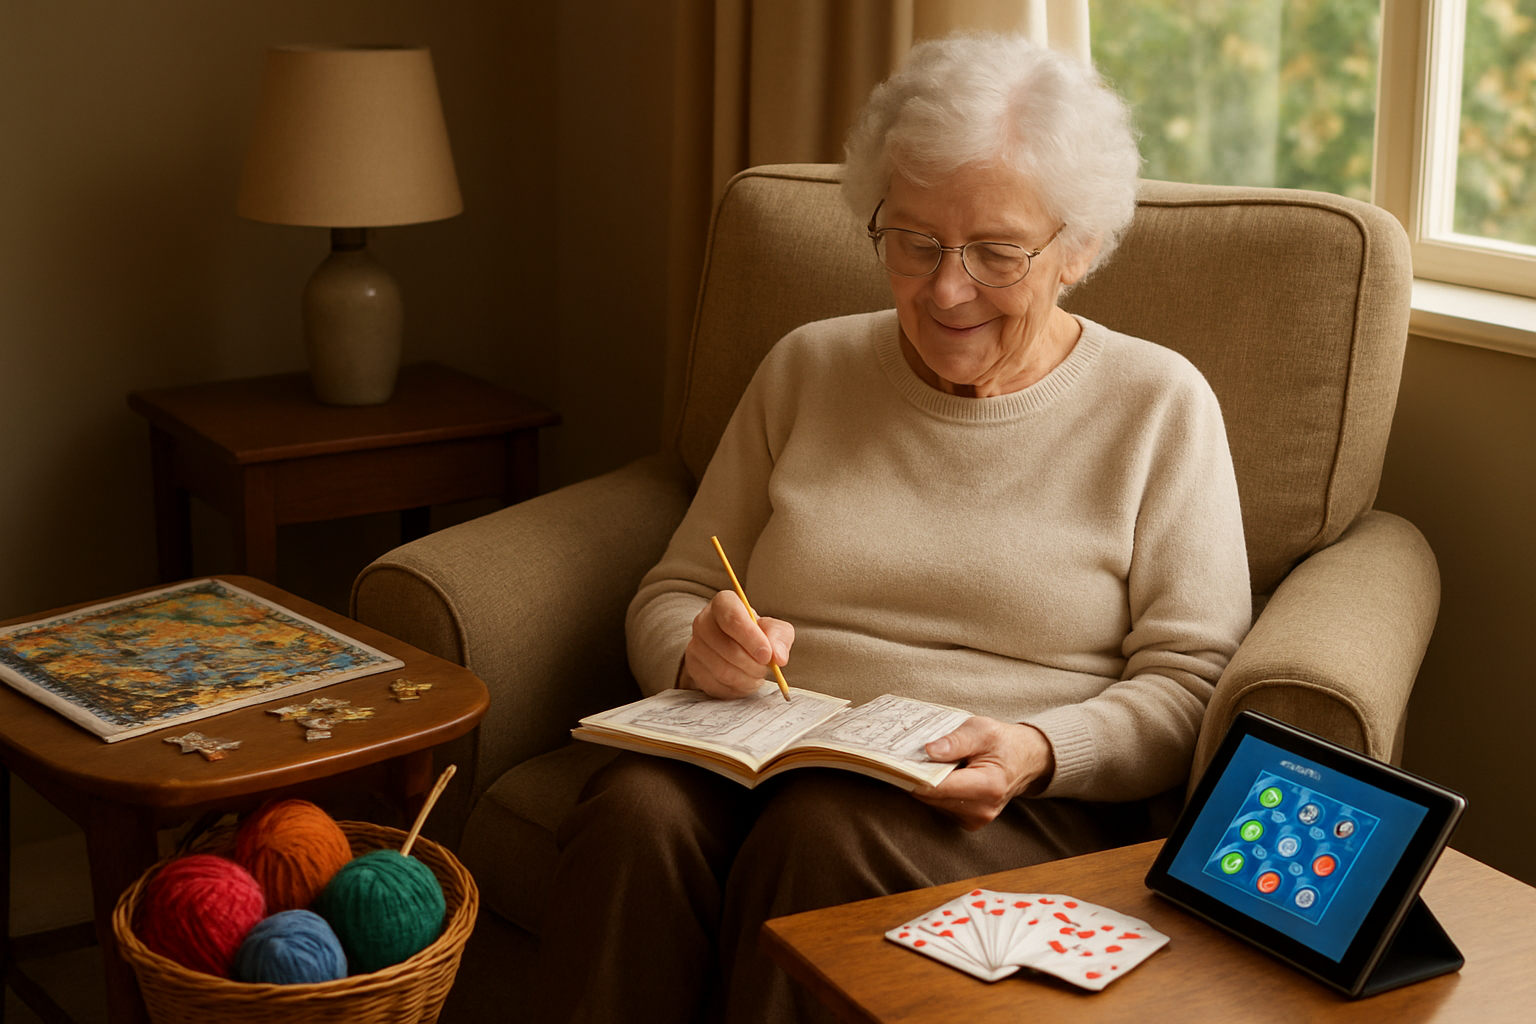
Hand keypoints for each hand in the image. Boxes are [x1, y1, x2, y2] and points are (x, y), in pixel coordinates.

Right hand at [678, 590, 794, 699]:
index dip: (751, 639)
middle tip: (765, 668)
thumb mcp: (775, 630)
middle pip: (727, 648)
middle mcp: (703, 621)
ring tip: (756, 675)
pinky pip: (715, 685)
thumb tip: (778, 658)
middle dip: (752, 664)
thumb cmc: (758, 634)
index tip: (767, 656)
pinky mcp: (693, 668)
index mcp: (724, 603)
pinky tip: (744, 681)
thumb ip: (780, 638)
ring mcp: (694, 645)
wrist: (740, 646)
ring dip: (746, 679)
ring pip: (721, 670)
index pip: (732, 619)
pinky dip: (735, 689)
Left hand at [911, 717, 1054, 830]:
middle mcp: (981, 809)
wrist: (1024, 760)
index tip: (894, 761)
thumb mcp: (981, 730)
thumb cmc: (1002, 742)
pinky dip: (935, 790)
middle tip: (905, 755)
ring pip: (932, 803)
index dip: (914, 774)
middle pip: (931, 797)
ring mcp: (975, 820)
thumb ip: (956, 741)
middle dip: (917, 776)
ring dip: (925, 783)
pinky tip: (940, 774)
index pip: (937, 787)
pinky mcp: (968, 821)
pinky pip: (939, 806)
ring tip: (929, 762)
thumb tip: (929, 750)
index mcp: (987, 787)